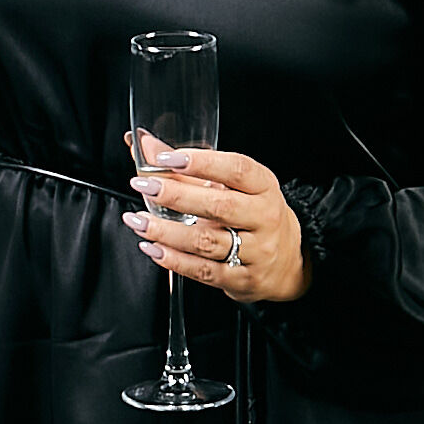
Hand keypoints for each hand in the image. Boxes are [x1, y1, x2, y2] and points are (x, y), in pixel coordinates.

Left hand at [129, 146, 306, 304]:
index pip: (236, 169)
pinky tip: (153, 248)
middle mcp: (263, 217)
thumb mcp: (232, 187)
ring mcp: (256, 251)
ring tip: (137, 220)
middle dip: (176, 195)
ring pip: (206, 241)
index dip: (202, 162)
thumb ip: (187, 168)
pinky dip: (174, 260)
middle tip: (144, 185)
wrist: (286, 262)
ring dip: (166, 231)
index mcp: (263, 187)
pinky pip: (203, 270)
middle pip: (219, 205)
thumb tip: (146, 144)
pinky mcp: (242, 278)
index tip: (167, 158)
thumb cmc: (251, 215)